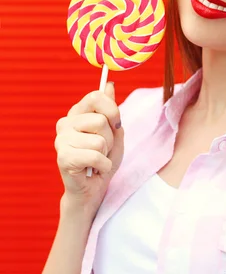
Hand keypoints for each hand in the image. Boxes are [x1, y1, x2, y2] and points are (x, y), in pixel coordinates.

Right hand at [55, 82, 123, 213]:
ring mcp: (61, 140)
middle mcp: (65, 123)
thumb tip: (109, 84)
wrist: (93, 188)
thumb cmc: (104, 158)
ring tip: (96, 161)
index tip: (116, 124)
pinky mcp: (63, 158)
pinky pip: (95, 156)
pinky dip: (103, 166)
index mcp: (77, 113)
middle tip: (102, 150)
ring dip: (105, 155)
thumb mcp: (114, 132)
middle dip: (110, 139)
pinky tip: (94, 170)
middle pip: (100, 121)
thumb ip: (111, 110)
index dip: (112, 109)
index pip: (96, 96)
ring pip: (99, 140)